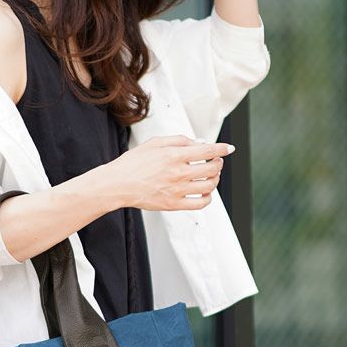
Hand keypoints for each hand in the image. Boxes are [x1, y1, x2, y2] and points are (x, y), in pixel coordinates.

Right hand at [96, 135, 233, 211]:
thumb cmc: (133, 164)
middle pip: (212, 168)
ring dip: (215, 179)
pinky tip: (205, 193)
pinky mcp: (173, 205)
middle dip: (218, 163)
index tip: (229, 149)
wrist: (118, 184)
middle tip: (215, 161)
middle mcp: (179, 173)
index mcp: (175, 155)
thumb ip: (179, 141)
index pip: (208, 150)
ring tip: (211, 176)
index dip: (222, 149)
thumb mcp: (155, 143)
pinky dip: (208, 198)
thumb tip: (198, 144)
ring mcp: (177, 190)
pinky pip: (200, 204)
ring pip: (209, 186)